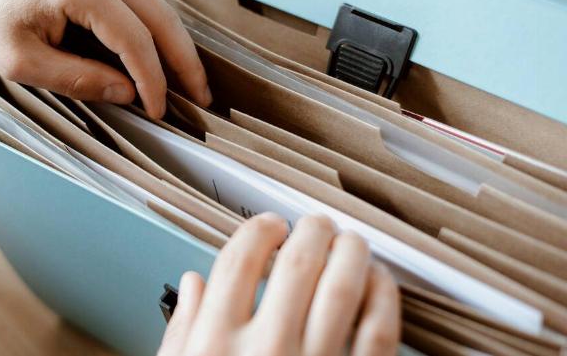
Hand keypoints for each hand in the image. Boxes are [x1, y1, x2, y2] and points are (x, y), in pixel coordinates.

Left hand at [0, 0, 211, 117]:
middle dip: (184, 61)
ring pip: (154, 2)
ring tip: (187, 78)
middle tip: (201, 96)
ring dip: (172, 41)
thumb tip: (128, 93)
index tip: (160, 110)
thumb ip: (80, 79)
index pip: (136, 41)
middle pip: (161, 17)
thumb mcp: (22, 61)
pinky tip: (157, 49)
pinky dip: (150, 23)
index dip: (153, 81)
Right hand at [158, 214, 400, 355]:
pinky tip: (378, 282)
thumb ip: (184, 330)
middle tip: (316, 225)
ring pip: (344, 285)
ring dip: (351, 251)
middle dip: (311, 231)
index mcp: (215, 345)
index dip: (259, 230)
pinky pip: (380, 329)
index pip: (239, 260)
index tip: (269, 226)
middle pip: (297, 262)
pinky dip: (383, 296)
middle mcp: (266, 350)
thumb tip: (193, 283)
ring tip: (350, 242)